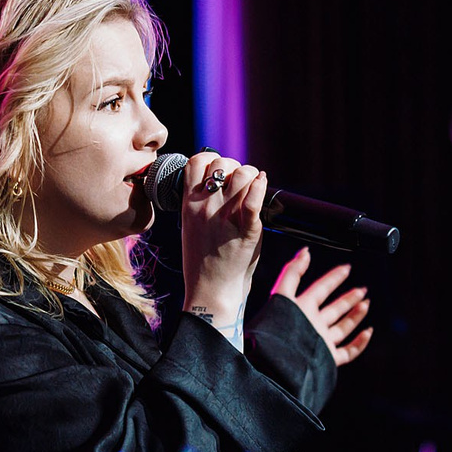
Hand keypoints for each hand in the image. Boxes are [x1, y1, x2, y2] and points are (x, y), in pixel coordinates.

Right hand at [180, 150, 264, 325]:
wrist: (211, 290)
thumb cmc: (203, 261)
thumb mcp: (191, 226)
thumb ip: (199, 203)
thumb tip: (215, 180)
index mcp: (188, 205)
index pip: (197, 162)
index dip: (211, 161)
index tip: (220, 173)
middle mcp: (205, 207)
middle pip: (222, 163)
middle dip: (234, 167)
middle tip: (239, 183)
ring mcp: (226, 217)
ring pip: (242, 173)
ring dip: (250, 176)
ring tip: (252, 188)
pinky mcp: (247, 229)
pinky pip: (254, 199)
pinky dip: (261, 185)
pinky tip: (263, 182)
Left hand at [271, 247, 372, 365]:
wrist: (274, 363)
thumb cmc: (276, 330)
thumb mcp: (282, 294)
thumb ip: (293, 272)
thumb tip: (305, 251)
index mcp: (301, 309)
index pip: (320, 289)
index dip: (333, 278)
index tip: (347, 268)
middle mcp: (312, 325)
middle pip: (334, 309)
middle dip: (348, 298)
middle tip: (362, 289)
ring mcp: (320, 342)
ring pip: (342, 328)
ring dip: (355, 315)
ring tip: (366, 304)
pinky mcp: (327, 358)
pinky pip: (348, 351)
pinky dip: (360, 343)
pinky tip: (367, 331)